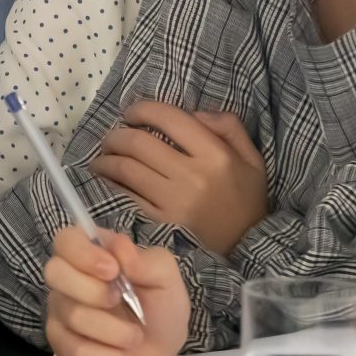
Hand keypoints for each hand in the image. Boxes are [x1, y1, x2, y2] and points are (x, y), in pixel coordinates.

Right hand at [44, 226, 187, 355]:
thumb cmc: (161, 305)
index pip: (66, 240)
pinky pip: (75, 350)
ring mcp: (60, 311)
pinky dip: (108, 355)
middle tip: (120, 300)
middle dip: (93, 291)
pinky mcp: (61, 344)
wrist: (161, 351)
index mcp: (91, 252)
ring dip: (114, 330)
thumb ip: (147, 261)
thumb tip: (120, 248)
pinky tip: (120, 352)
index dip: (83, 254)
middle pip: (55, 273)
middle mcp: (68, 278)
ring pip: (72, 316)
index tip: (113, 270)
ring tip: (135, 335)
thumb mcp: (166, 279)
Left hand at [89, 100, 268, 256]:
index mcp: (215, 154)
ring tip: (104, 157)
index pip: (169, 118)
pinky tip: (107, 179)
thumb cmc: (246, 199)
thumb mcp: (251, 157)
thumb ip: (228, 126)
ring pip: (126, 168)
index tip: (131, 113)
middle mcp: (192, 175)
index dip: (142, 109)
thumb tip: (194, 112)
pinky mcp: (160, 222)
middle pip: (138, 142)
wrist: (246, 246)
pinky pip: (126, 196)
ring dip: (106, 158)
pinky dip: (110, 183)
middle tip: (113, 137)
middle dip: (117, 135)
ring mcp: (173, 201)